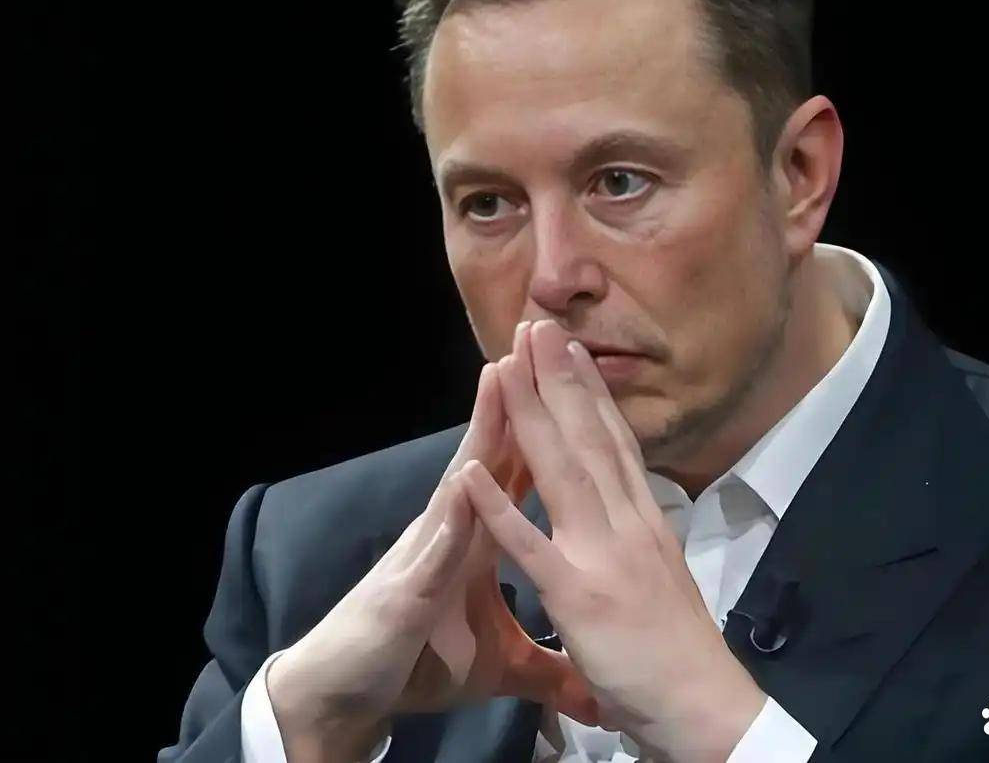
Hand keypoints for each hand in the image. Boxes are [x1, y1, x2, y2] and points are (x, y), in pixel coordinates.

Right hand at [268, 352, 597, 760]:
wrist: (351, 696)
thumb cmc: (421, 663)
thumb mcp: (501, 664)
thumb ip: (549, 663)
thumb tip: (592, 683)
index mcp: (483, 538)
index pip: (525, 470)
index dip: (555, 424)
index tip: (582, 377)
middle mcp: (456, 532)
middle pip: (497, 454)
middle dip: (523, 397)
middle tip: (543, 337)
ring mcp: (428, 555)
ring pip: (461, 482)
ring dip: (482, 432)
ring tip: (500, 375)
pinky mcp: (406, 594)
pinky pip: (432, 552)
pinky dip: (450, 519)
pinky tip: (464, 486)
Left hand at [458, 319, 766, 762]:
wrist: (706, 708)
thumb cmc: (682, 653)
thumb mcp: (663, 578)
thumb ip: (641, 541)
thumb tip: (632, 512)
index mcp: (646, 520)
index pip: (615, 443)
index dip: (591, 393)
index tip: (571, 351)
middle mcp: (628, 522)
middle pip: (589, 438)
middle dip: (560, 378)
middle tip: (537, 327)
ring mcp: (603, 554)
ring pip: (562, 469)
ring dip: (532, 412)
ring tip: (508, 363)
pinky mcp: (578, 595)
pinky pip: (528, 546)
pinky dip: (497, 506)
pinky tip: (470, 471)